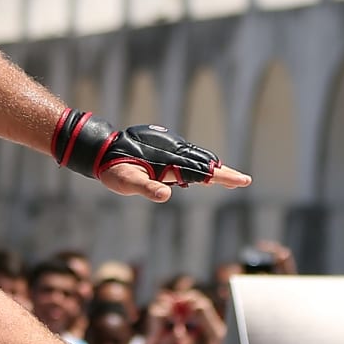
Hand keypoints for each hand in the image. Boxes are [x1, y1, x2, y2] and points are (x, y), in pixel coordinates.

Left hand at [54, 110, 249, 202]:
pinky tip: (200, 170)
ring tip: (228, 177)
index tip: (242, 181)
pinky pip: (186, 155)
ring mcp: (168, 148)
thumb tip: (165, 195)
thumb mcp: (126, 183)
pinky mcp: (162, 148)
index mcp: (169, 162)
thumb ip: (146, 188)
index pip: (201, 171)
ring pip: (196, 158)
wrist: (101, 149)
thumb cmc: (113, 169)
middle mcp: (172, 152)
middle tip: (243, 181)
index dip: (223, 177)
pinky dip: (198, 163)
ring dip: (212, 167)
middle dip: (223, 173)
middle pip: (204, 163)